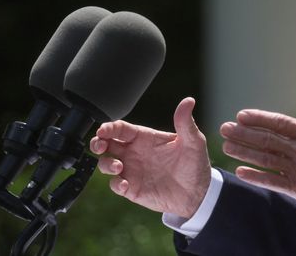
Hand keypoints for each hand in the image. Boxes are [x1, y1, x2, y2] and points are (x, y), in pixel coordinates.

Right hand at [90, 97, 211, 218]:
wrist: (197, 193)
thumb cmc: (195, 164)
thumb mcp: (193, 142)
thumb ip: (186, 123)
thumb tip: (189, 101)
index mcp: (145, 137)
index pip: (122, 128)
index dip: (109, 128)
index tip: (103, 130)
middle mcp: (134, 152)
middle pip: (107, 143)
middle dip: (98, 142)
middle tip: (100, 145)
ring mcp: (132, 170)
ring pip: (106, 163)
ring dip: (106, 164)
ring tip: (118, 167)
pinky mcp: (132, 188)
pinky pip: (115, 185)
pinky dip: (115, 184)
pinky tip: (125, 185)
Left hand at [220, 83, 295, 214]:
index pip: (280, 123)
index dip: (259, 118)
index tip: (241, 115)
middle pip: (268, 140)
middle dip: (244, 133)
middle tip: (225, 128)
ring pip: (266, 159)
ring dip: (244, 152)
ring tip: (226, 146)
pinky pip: (273, 181)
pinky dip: (255, 177)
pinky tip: (240, 171)